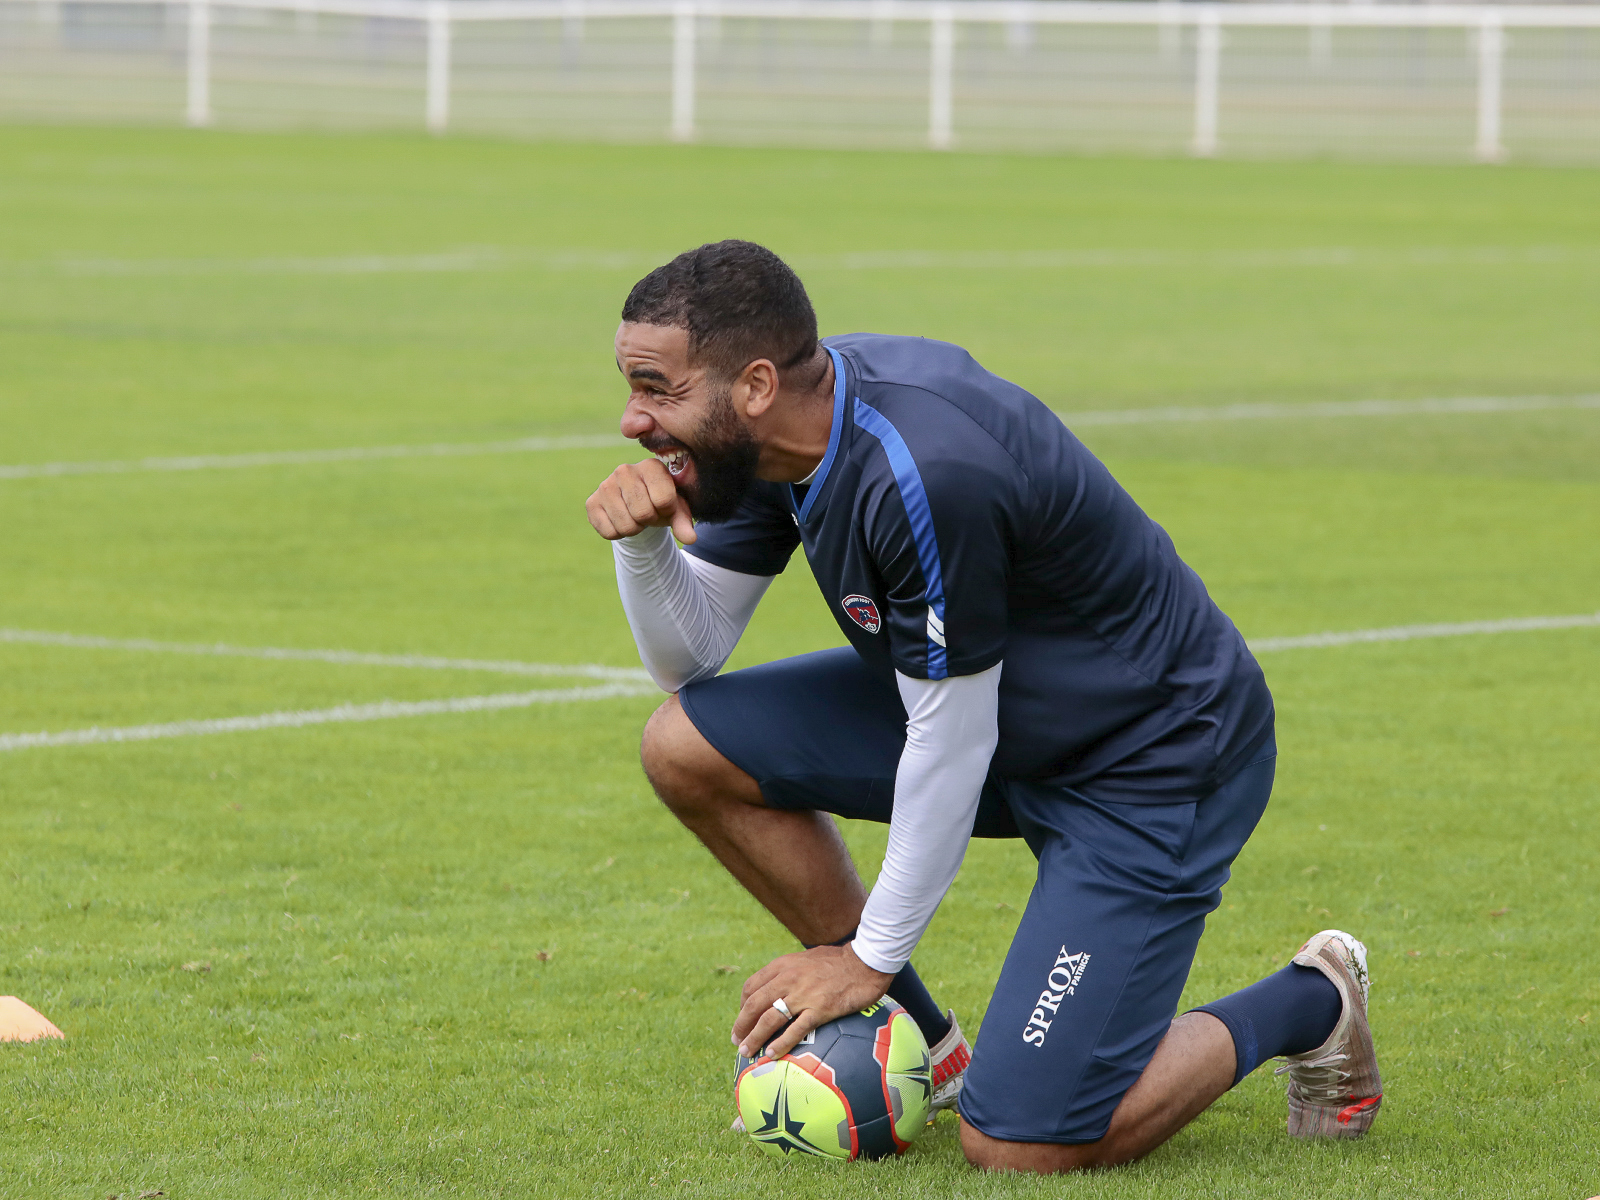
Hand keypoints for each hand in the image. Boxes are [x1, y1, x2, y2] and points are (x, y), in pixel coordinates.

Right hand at [585, 458, 695, 544]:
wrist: (637, 504)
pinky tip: (620, 520)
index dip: (667, 511)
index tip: (664, 505)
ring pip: (626, 526)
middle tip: (647, 513)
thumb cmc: (660, 502)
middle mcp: (625, 470)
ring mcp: (605, 485)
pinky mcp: (591, 502)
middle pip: (643, 513)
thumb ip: (684, 522)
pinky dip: (618, 534)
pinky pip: (609, 532)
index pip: (664, 500)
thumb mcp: (676, 509)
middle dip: (649, 521)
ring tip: (634, 516)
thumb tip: (691, 539)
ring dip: (634, 529)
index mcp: (650, 466)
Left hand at [731, 944, 894, 1059]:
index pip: (752, 987)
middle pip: (755, 1005)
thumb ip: (790, 971)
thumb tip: (779, 987)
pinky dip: (780, 1044)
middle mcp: (788, 978)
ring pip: (769, 1019)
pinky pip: (795, 1030)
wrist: (866, 962)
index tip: (743, 1019)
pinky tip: (771, 1054)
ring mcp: (803, 994)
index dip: (742, 1006)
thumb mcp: (806, 958)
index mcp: (783, 965)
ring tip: (746, 1052)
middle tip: (737, 1041)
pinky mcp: (820, 1009)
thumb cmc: (839, 961)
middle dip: (742, 1025)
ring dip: (754, 1037)